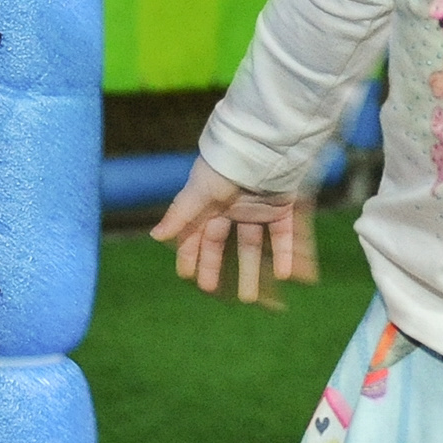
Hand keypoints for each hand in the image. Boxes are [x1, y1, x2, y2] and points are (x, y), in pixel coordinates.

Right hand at [150, 156, 318, 302]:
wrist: (265, 144)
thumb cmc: (226, 164)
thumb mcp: (200, 190)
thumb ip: (180, 214)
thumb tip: (155, 236)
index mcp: (211, 201)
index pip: (198, 233)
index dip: (191, 254)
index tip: (186, 275)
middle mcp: (234, 207)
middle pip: (224, 243)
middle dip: (217, 266)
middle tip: (212, 291)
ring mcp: (260, 207)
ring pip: (255, 245)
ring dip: (253, 271)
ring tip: (249, 298)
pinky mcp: (285, 206)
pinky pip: (286, 235)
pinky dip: (287, 255)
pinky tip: (285, 276)